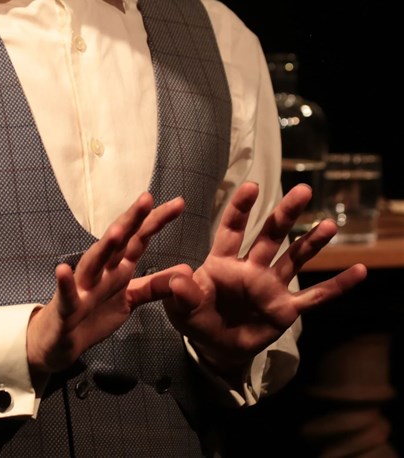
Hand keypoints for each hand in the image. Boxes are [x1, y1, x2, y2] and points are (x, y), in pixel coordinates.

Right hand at [27, 192, 184, 376]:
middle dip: (132, 220)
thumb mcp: (130, 300)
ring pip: (94, 262)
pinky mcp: (67, 307)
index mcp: (118, 267)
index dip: (157, 221)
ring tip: (116, 231)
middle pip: (118, 241)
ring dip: (103, 246)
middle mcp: (101, 270)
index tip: (179, 203)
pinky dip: (65, 282)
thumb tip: (186, 270)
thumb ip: (154, 286)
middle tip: (147, 199)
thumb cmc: (93, 314)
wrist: (60, 340)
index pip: (139, 238)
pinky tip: (62, 269)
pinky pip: (66, 294)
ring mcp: (83, 286)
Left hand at [162, 182, 367, 379]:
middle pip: (271, 235)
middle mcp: (250, 268)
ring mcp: (270, 287)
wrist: (215, 348)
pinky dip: (336, 286)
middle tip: (303, 190)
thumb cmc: (196, 318)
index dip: (241, 208)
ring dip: (312, 242)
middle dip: (286, 214)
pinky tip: (359, 271)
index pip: (232, 229)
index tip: (252, 186)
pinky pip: (314, 297)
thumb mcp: (181, 309)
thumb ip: (180, 293)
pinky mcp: (285, 310)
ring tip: (330, 224)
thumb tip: (176, 276)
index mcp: (222, 262)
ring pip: (294, 259)